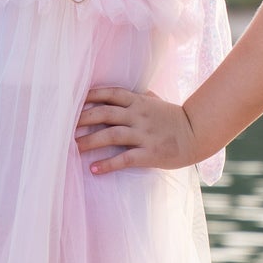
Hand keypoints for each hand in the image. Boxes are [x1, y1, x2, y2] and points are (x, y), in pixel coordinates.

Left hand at [75, 84, 201, 172]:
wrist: (197, 134)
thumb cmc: (174, 119)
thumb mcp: (157, 102)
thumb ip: (142, 97)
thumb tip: (131, 93)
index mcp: (139, 102)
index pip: (110, 94)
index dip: (90, 96)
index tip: (72, 101)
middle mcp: (139, 116)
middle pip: (105, 113)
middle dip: (82, 119)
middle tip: (65, 127)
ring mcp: (144, 134)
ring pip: (111, 135)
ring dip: (90, 141)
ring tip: (74, 147)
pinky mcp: (150, 153)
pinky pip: (125, 158)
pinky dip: (108, 164)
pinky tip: (94, 169)